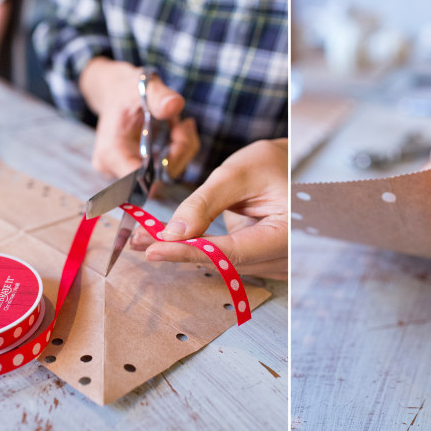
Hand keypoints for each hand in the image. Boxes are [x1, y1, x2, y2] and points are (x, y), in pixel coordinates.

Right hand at [78, 57, 199, 177]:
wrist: (116, 93)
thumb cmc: (125, 90)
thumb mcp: (141, 86)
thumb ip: (158, 96)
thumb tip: (175, 105)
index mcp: (111, 154)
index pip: (143, 177)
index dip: (169, 161)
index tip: (178, 129)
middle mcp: (116, 170)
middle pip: (160, 177)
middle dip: (179, 149)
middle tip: (180, 122)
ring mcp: (129, 172)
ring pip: (169, 173)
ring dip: (182, 148)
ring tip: (177, 121)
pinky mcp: (142, 171)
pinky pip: (170, 169)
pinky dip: (180, 150)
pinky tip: (177, 129)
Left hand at [130, 139, 287, 279]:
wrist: (291, 168)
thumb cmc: (272, 165)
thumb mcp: (236, 174)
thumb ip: (204, 204)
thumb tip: (173, 233)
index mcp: (289, 235)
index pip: (233, 252)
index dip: (191, 252)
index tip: (154, 249)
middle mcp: (286, 258)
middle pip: (226, 263)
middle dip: (181, 252)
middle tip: (139, 240)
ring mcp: (276, 264)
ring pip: (224, 265)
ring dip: (186, 252)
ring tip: (146, 238)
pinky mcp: (262, 263)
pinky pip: (227, 261)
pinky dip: (200, 251)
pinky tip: (171, 241)